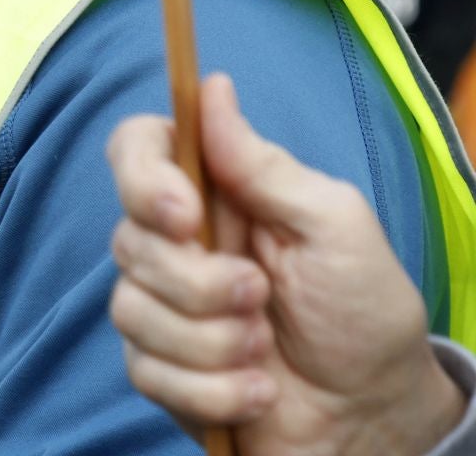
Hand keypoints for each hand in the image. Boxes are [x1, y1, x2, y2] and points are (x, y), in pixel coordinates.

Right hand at [107, 73, 465, 455]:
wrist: (373, 412)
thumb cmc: (363, 310)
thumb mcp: (334, 225)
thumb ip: (265, 165)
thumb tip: (211, 87)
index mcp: (215, 194)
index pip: (137, 149)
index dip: (142, 176)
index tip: (184, 215)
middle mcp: (177, 243)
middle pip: (128, 238)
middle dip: (198, 282)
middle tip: (260, 297)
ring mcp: (162, 306)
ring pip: (132, 309)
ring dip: (212, 342)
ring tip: (265, 352)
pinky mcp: (159, 367)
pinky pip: (146, 371)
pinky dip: (212, 390)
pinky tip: (256, 391)